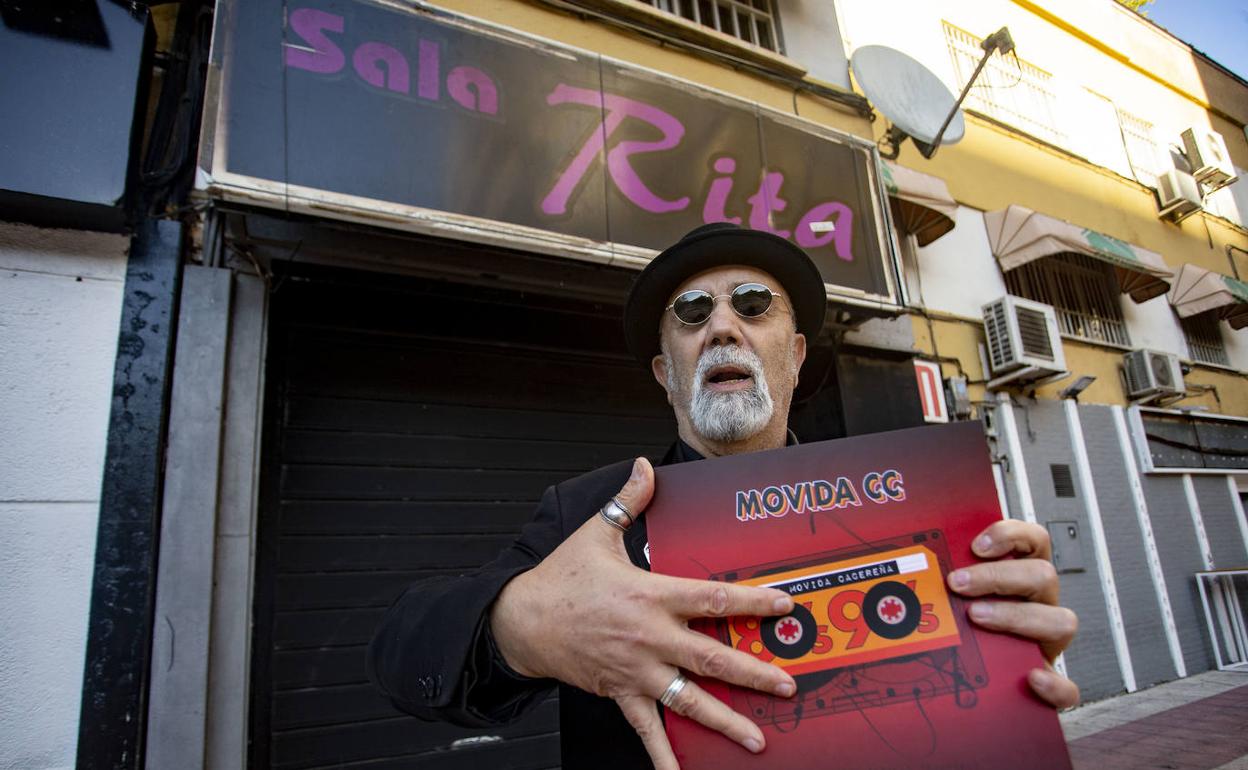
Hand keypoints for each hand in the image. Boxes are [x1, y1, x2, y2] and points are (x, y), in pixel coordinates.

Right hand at [490, 457, 796, 768]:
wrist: (522, 621)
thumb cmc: (561, 579)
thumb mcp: (596, 534)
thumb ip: (628, 502)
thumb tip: (644, 468)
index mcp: (651, 596)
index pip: (714, 600)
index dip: (753, 603)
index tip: (784, 605)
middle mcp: (650, 638)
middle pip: (712, 658)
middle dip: (754, 672)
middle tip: (787, 684)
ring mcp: (637, 671)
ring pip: (689, 700)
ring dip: (726, 720)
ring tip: (758, 737)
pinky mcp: (622, 693)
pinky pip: (648, 730)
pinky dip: (665, 756)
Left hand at [945, 519, 1079, 708]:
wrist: (973, 677)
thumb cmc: (960, 626)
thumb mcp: (952, 595)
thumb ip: (942, 576)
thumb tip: (909, 561)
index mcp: (1021, 577)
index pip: (1033, 540)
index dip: (1010, 536)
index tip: (976, 546)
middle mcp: (1039, 604)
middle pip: (1042, 575)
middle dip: (998, 576)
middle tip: (958, 583)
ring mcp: (1046, 642)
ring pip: (1061, 622)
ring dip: (1017, 617)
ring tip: (977, 618)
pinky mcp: (1048, 680)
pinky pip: (1067, 686)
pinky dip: (1053, 684)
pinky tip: (1031, 678)